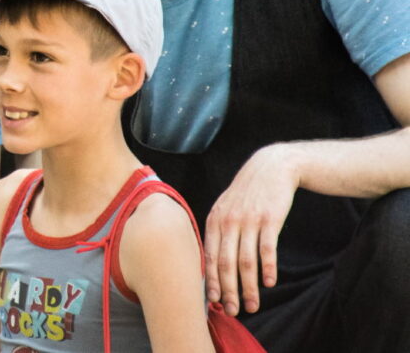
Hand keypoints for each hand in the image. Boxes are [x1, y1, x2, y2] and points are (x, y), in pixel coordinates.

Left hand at [204, 145, 299, 315]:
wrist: (271, 168)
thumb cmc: (247, 193)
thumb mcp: (226, 207)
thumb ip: (219, 231)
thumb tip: (212, 262)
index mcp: (214, 220)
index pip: (209, 256)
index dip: (210, 281)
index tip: (213, 302)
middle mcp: (228, 221)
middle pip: (225, 263)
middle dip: (227, 291)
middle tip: (232, 311)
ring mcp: (248, 220)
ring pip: (246, 261)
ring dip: (248, 287)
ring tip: (252, 305)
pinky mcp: (269, 219)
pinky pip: (267, 249)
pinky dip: (268, 268)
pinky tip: (269, 283)